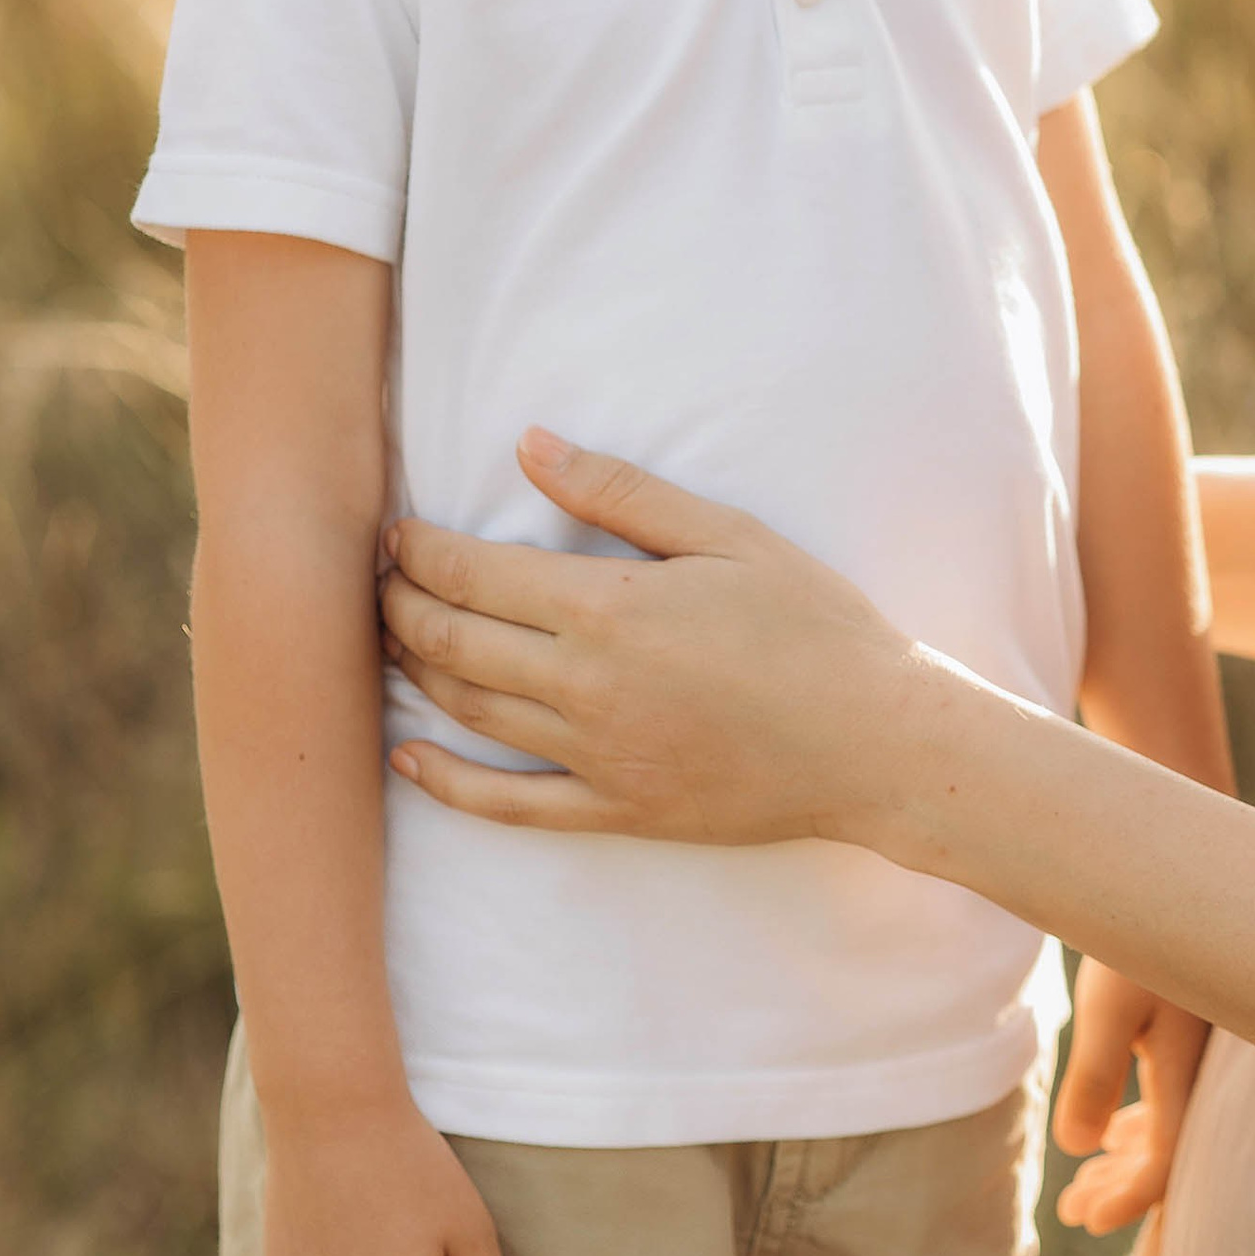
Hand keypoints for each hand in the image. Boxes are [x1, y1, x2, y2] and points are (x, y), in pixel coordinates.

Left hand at [378, 430, 939, 849]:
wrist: (875, 740)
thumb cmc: (813, 625)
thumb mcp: (728, 535)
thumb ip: (621, 492)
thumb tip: (529, 445)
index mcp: (609, 610)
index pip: (472, 574)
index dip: (419, 550)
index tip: (396, 531)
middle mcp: (585, 687)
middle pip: (450, 643)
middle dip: (399, 604)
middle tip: (379, 579)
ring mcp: (596, 756)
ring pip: (468, 712)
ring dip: (413, 671)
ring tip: (392, 638)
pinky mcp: (615, 810)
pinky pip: (507, 806)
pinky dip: (445, 783)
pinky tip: (408, 755)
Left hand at [1052, 958, 1208, 1235]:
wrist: (1185, 867)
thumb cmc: (1144, 932)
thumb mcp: (1110, 1005)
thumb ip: (1097, 1077)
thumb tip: (1081, 1145)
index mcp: (1189, 1073)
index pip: (1164, 1163)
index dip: (1126, 1199)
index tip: (1081, 1220)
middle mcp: (1206, 1071)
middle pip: (1170, 1154)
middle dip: (1121, 1190)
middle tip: (1072, 1210)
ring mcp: (1204, 1053)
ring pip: (1171, 1126)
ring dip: (1127, 1160)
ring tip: (1082, 1184)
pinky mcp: (1196, 1030)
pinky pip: (1174, 1097)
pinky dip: (1142, 1125)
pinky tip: (1111, 1134)